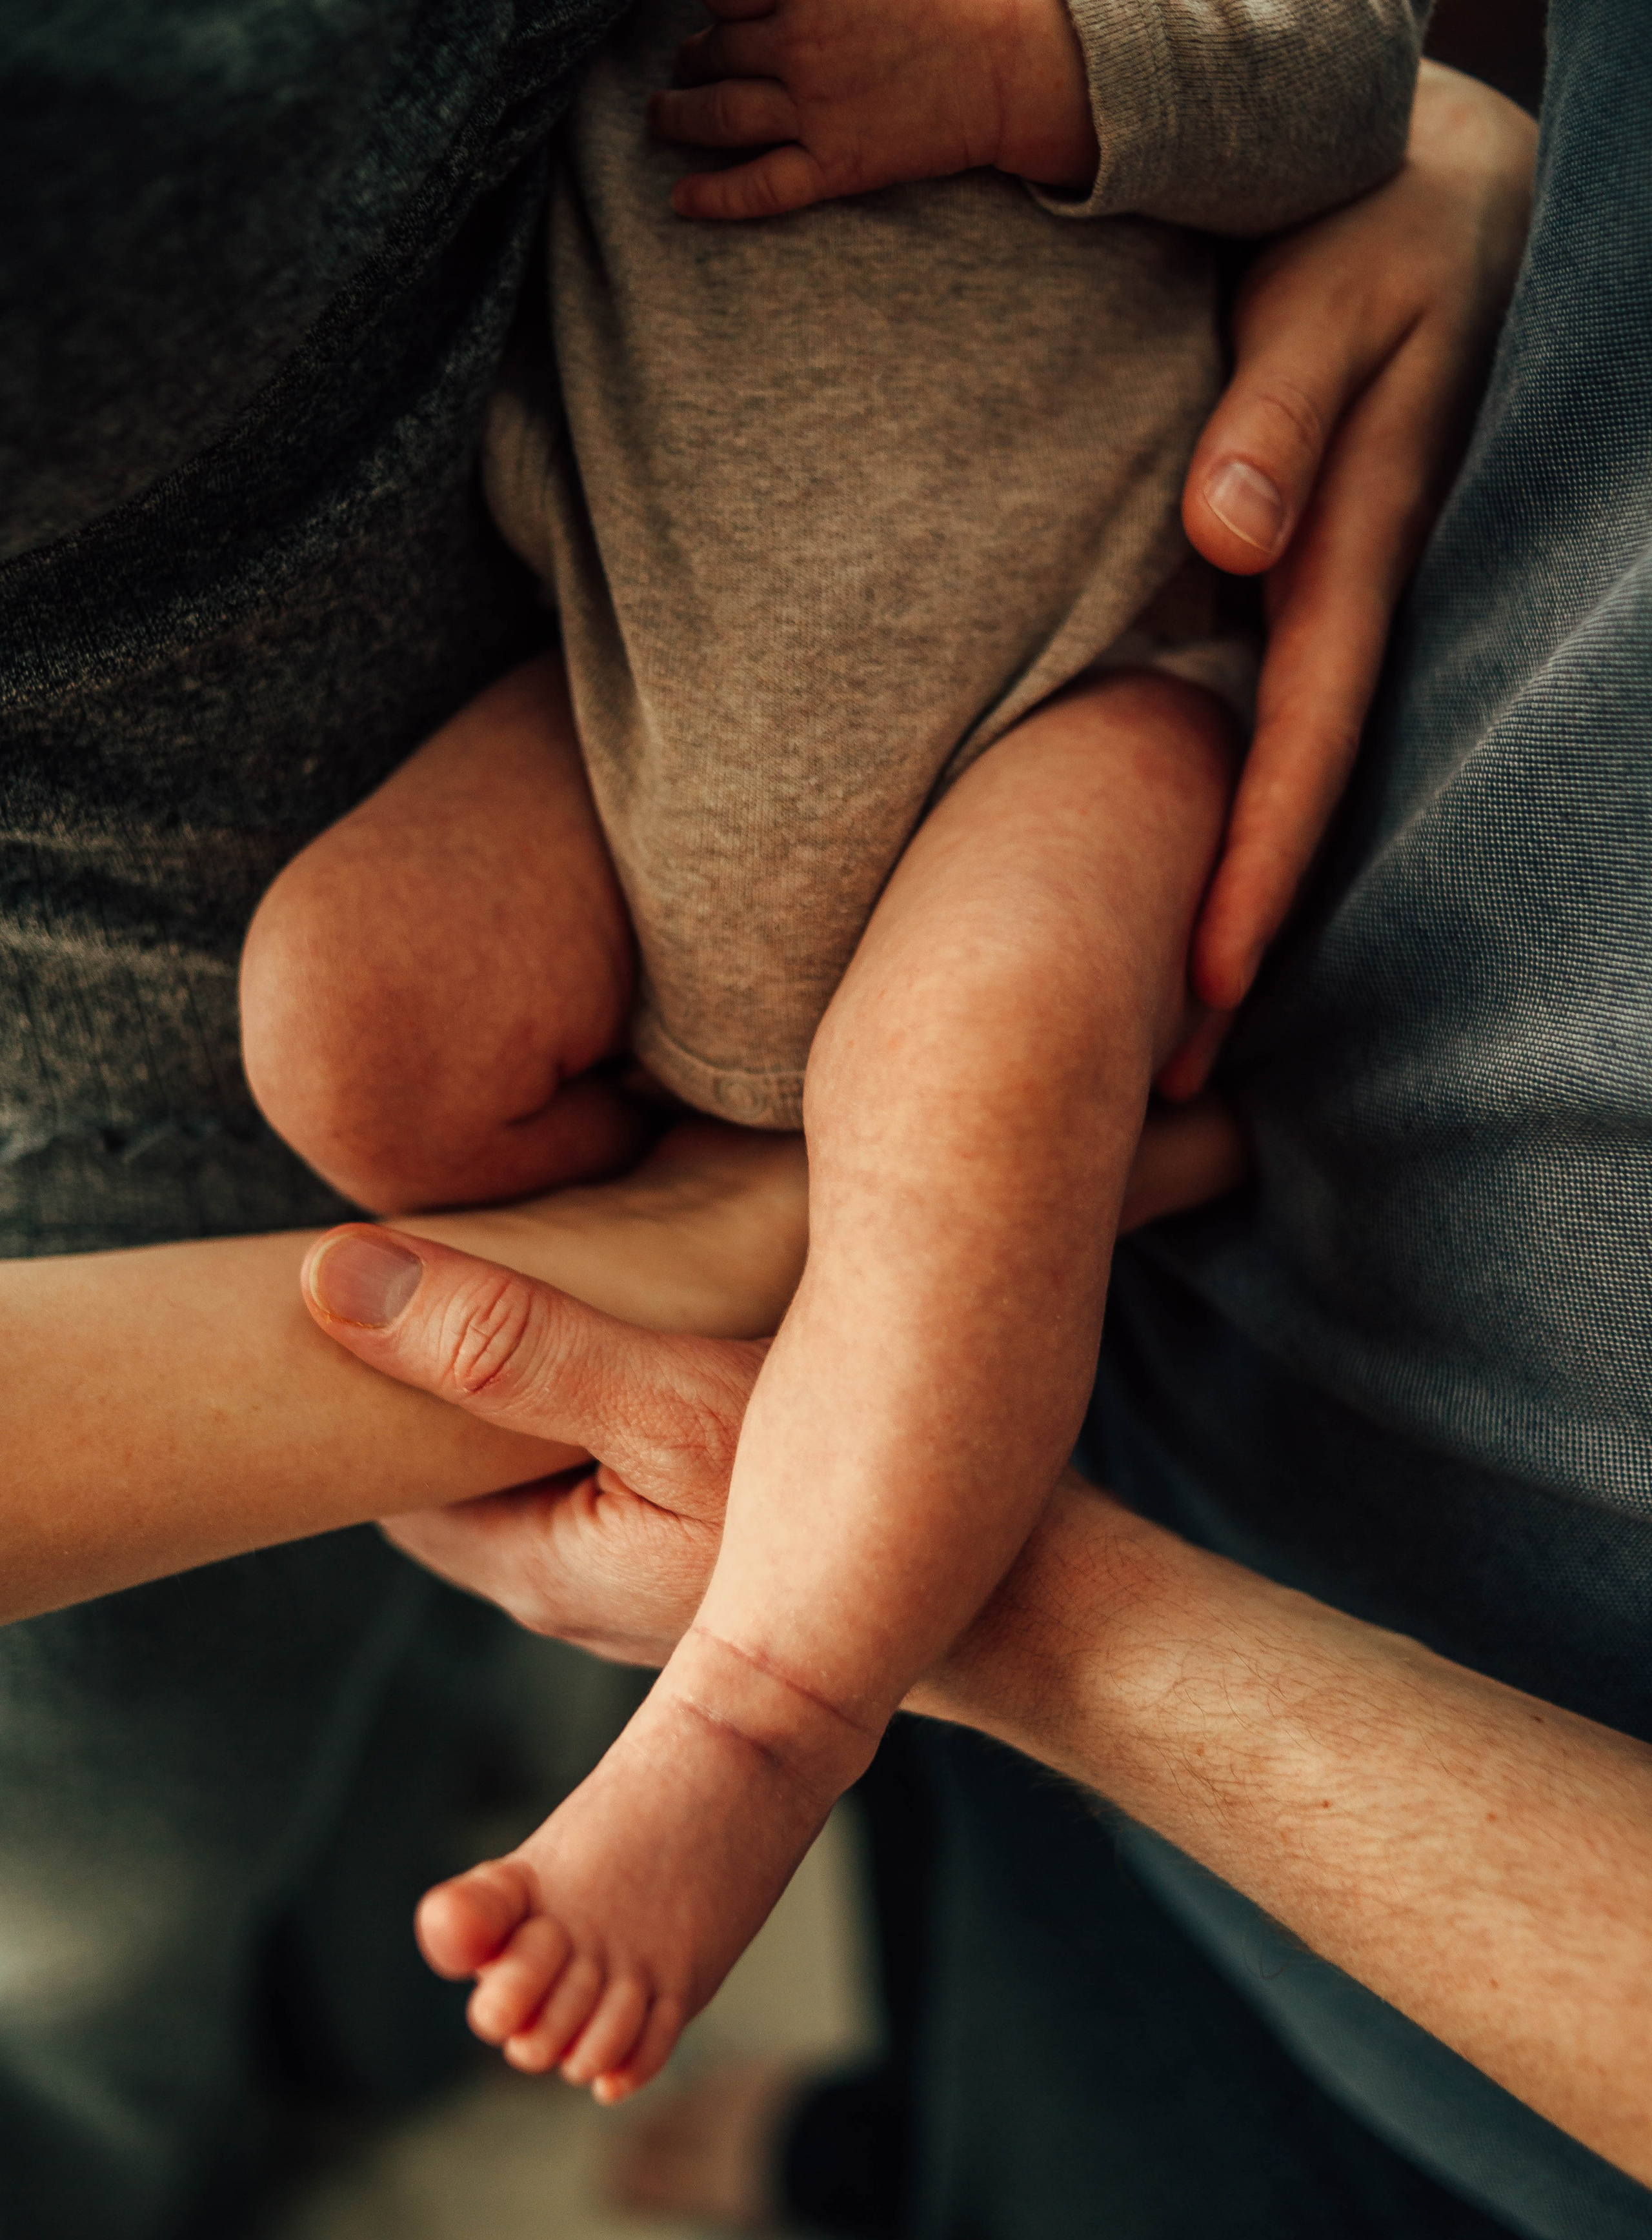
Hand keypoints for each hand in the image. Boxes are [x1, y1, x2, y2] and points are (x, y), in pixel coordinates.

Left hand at [301, 1096, 1243, 1641]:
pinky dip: (601, 1399)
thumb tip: (328, 1278)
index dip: (364, 1359)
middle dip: (442, 1364)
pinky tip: (648, 1323)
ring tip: (555, 1261)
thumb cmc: (850, 1497)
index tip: (374, 1250)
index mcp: (526, 1564)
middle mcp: (562, 1591)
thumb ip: (502, 1343)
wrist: (1017, 1601)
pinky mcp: (697, 1556)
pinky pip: (604, 1467)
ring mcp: (632, 1580)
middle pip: (451, 1460)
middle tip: (456, 1235)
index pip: (377, 1463)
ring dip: (531, 1377)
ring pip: (533, 1460)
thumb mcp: (666, 1400)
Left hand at [647, 0, 1096, 219]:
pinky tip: (681, 200)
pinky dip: (714, 196)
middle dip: (694, 55)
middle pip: (716, 48)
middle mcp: (799, 42)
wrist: (1018, 63)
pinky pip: (759, 187)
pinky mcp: (837, 165)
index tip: (718, 9)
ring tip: (661, 116)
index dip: (716, 0)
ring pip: (720, 114)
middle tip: (686, 63)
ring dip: (680, 115)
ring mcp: (814, 109)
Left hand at [1160, 63, 1537, 1095]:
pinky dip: (1218, 823)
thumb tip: (1227, 537)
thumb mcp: (1329, 303)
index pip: (1299, 753)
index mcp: (1347, 562)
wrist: (1432, 201)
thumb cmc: (1368, 236)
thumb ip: (1277, 414)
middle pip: (1286, 812)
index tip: (1206, 992)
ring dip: (1223, 911)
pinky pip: (1256, 729)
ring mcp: (1320, 610)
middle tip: (1171, 1091)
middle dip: (1233, 952)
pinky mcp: (1293, 588)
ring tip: (1159, 1040)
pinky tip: (1165, 891)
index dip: (1253, 876)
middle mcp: (1336, 610)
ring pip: (1275, 790)